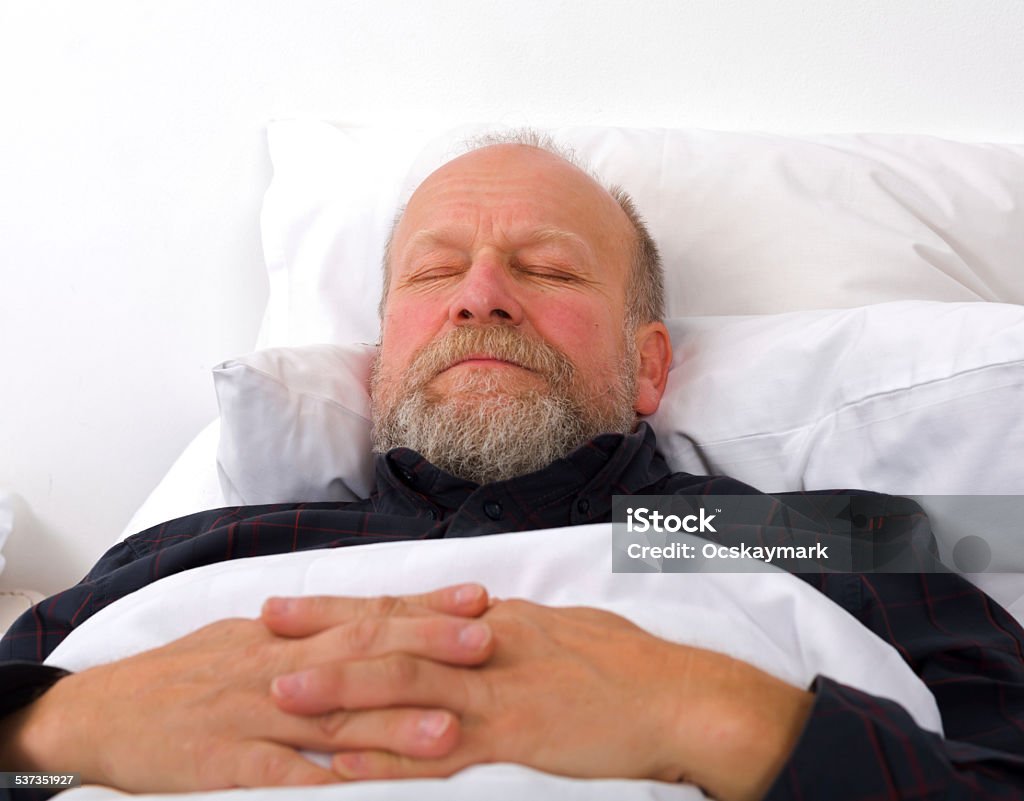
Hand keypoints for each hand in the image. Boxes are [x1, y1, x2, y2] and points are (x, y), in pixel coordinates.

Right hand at [3, 584, 492, 791]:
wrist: (98, 712)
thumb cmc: (180, 674)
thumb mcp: (242, 637)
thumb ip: (303, 632)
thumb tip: (360, 619)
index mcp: (283, 634)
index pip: (366, 614)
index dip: (423, 607)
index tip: (477, 600)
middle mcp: (275, 666)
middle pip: (360, 653)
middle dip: (425, 648)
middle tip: (484, 644)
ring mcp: (250, 715)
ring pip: (331, 717)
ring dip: (391, 724)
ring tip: (449, 727)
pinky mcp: (224, 764)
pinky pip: (281, 775)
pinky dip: (323, 781)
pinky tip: (365, 787)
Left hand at [268, 598, 813, 800]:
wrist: (679, 697)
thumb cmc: (624, 663)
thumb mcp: (560, 629)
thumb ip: (507, 630)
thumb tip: (468, 623)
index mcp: (496, 619)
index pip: (405, 607)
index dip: (344, 606)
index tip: (292, 604)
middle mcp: (488, 647)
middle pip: (393, 635)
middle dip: (325, 634)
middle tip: (263, 629)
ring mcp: (499, 693)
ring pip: (406, 687)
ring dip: (341, 690)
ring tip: (282, 694)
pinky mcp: (516, 740)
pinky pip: (440, 752)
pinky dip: (390, 756)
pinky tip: (346, 761)